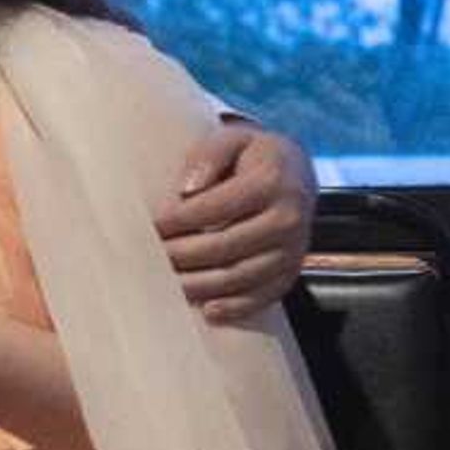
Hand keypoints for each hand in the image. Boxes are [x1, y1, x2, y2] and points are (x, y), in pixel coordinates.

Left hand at [157, 119, 313, 321]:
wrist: (296, 174)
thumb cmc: (252, 157)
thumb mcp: (231, 139)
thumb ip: (207, 156)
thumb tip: (187, 191)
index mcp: (271, 181)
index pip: (214, 207)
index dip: (178, 220)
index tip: (152, 226)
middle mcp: (288, 217)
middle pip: (224, 246)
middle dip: (182, 255)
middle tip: (153, 257)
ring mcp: (294, 248)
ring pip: (240, 277)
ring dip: (199, 285)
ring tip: (168, 283)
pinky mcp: (292, 270)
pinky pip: (263, 296)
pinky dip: (234, 308)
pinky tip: (207, 309)